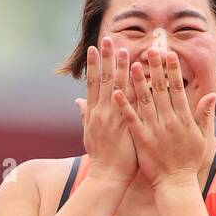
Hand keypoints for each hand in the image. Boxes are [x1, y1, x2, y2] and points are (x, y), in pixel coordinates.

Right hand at [74, 36, 137, 184]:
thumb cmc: (101, 158)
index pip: (93, 83)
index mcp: (93, 113)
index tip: (95, 48)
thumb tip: (77, 102)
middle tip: (108, 39)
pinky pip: (130, 103)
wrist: (108, 177)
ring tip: (124, 49)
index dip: (94, 65)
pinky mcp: (126, 126)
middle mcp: (101, 113)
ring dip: (120, 68)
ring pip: (116, 88)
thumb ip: (85, 115)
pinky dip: (133, 88)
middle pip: (103, 80)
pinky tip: (138, 75)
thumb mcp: (89, 134)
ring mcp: (113, 119)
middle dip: (106, 59)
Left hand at [112, 48, 215, 191]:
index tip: (169, 54)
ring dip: (137, 81)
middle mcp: (168, 121)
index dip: (172, 70)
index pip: (177, 89)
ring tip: (131, 64)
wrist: (175, 184)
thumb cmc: (189, 161)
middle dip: (155, 68)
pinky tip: (116, 92)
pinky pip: (132, 119)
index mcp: (184, 118)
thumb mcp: (202, 138)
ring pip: (144, 100)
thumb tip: (212, 95)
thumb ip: (205, 115)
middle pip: (160, 89)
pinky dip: (124, 105)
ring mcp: (154, 129)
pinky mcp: (141, 139)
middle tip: (150, 49)